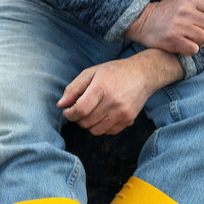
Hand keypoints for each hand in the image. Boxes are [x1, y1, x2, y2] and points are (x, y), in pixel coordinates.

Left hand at [57, 50, 181, 134]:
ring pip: (96, 130)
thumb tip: (60, 105)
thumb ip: (74, 88)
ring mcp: (122, 113)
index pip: (80, 110)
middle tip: (80, 109)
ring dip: (89, 124)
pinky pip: (108, 132)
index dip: (69, 114)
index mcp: (102, 88)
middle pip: (86, 122)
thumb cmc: (115, 71)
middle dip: (78, 118)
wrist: (143, 74)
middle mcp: (113, 103)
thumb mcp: (92, 72)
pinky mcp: (129, 120)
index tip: (68, 110)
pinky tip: (104, 115)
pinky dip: (102, 127)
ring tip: (92, 112)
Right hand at [124, 0, 203, 54]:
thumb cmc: (169, 9)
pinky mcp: (172, 40)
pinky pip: (194, 49)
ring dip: (200, 41)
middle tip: (197, 30)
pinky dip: (190, 49)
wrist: (142, 20)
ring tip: (191, 36)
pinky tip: (184, 43)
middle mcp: (185, 11)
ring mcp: (178, 26)